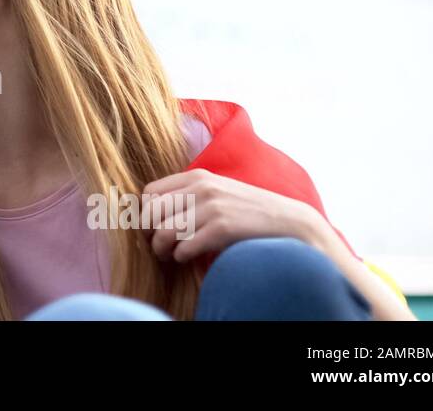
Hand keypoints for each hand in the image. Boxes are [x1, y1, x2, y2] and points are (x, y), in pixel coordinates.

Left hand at [141, 169, 322, 263]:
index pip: (150, 192)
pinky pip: (184, 247)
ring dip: (162, 249)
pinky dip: (181, 256)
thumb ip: (188, 195)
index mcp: (197, 176)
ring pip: (164, 231)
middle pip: (152, 212)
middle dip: (148, 233)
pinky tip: (188, 257)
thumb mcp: (217, 192)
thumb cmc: (247, 211)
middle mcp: (202, 188)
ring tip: (169, 255)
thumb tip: (150, 212)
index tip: (151, 227)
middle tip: (156, 246)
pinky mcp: (222, 228)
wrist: (288, 222)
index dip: (145, 212)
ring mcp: (212, 207)